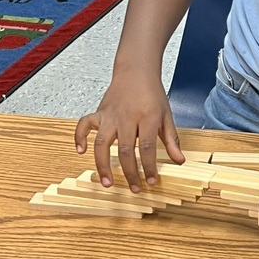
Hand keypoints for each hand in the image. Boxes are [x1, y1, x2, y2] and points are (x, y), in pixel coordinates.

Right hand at [74, 70, 183, 190]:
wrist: (136, 70)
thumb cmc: (152, 93)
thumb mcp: (166, 115)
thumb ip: (171, 139)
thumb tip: (179, 161)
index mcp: (146, 117)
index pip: (147, 147)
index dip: (149, 167)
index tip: (151, 181)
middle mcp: (126, 117)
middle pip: (125, 149)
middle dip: (130, 172)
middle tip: (134, 188)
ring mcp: (110, 115)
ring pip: (102, 142)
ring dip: (103, 164)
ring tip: (107, 182)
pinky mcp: (99, 112)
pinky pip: (84, 125)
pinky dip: (80, 137)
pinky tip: (81, 151)